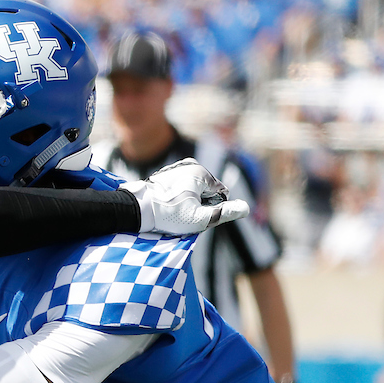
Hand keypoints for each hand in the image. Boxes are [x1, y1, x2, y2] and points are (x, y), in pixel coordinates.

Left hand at [121, 158, 249, 234]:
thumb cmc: (168, 215)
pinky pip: (179, 187)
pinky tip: (165, 204)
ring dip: (187, 201)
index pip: (220, 193)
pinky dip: (176, 197)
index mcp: (200, 171)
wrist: (136, 209)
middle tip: (181, 214)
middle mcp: (189, 164)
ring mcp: (176, 167)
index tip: (193, 214)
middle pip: (206, 190)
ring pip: (192, 189)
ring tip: (172, 209)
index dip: (211, 208)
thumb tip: (247, 208)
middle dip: (199, 204)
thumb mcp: (198, 218)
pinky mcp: (165, 173)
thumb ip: (224, 213)